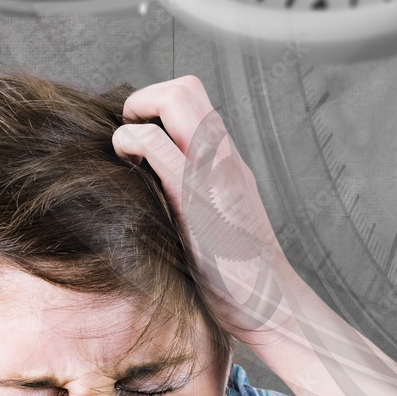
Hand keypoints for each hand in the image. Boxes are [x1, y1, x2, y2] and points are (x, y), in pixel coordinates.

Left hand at [111, 75, 300, 340]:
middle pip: (186, 88)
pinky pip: (158, 148)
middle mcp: (225, 161)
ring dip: (136, 113)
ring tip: (124, 150)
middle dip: (144, 97)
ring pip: (175, 102)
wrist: (272, 308)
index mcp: (229, 166)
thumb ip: (196, 201)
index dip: (159, 103)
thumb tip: (154, 197)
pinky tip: (126, 168)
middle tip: (128, 134)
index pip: (196, 101)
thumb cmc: (241, 281)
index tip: (140, 136)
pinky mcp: (198, 202)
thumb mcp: (219, 227)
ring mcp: (214, 176)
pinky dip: (130, 143)